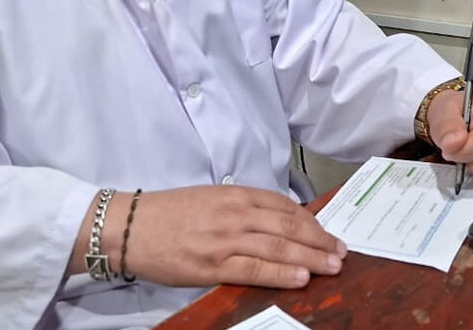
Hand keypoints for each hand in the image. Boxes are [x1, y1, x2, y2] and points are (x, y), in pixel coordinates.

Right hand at [95, 185, 346, 288]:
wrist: (131, 227)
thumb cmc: (168, 213)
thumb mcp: (209, 199)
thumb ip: (240, 208)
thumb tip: (274, 224)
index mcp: (234, 195)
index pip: (283, 206)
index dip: (311, 221)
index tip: (327, 233)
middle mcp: (234, 213)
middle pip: (288, 226)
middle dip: (319, 240)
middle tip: (341, 251)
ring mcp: (225, 239)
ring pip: (279, 247)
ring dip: (311, 257)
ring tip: (333, 266)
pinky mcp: (213, 264)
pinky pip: (256, 269)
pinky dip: (282, 273)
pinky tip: (302, 277)